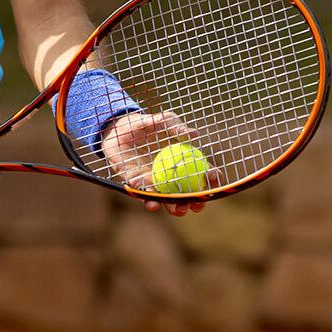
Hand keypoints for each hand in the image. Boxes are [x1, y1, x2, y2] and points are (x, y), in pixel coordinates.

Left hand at [100, 111, 216, 216]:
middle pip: (189, 194)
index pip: (203, 173)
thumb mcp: (163, 121)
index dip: (212, 178)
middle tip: (197, 205)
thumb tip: (194, 135)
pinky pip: (145, 196)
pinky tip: (152, 203)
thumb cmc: (145, 124)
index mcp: (184, 162)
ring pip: (168, 201)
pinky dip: (149, 200)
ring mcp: (156, 182)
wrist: (118, 128)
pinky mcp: (138, 185)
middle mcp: (172, 176)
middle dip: (195, 203)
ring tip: (178, 211)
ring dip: (174, 208)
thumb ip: (176, 126)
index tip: (213, 179)